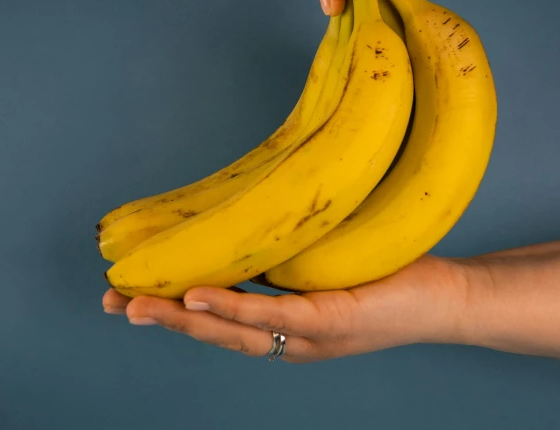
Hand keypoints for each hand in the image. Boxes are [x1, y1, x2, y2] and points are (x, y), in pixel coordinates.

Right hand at [102, 254, 469, 362]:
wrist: (447, 297)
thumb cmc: (387, 275)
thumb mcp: (325, 263)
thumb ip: (287, 255)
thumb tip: (253, 219)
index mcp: (285, 325)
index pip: (217, 317)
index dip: (170, 308)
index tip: (127, 293)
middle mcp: (289, 340)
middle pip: (212, 330)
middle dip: (160, 317)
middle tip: (112, 302)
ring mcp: (309, 336)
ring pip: (232, 329)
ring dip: (180, 317)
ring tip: (134, 304)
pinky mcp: (331, 321)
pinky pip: (273, 316)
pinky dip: (231, 308)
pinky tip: (196, 297)